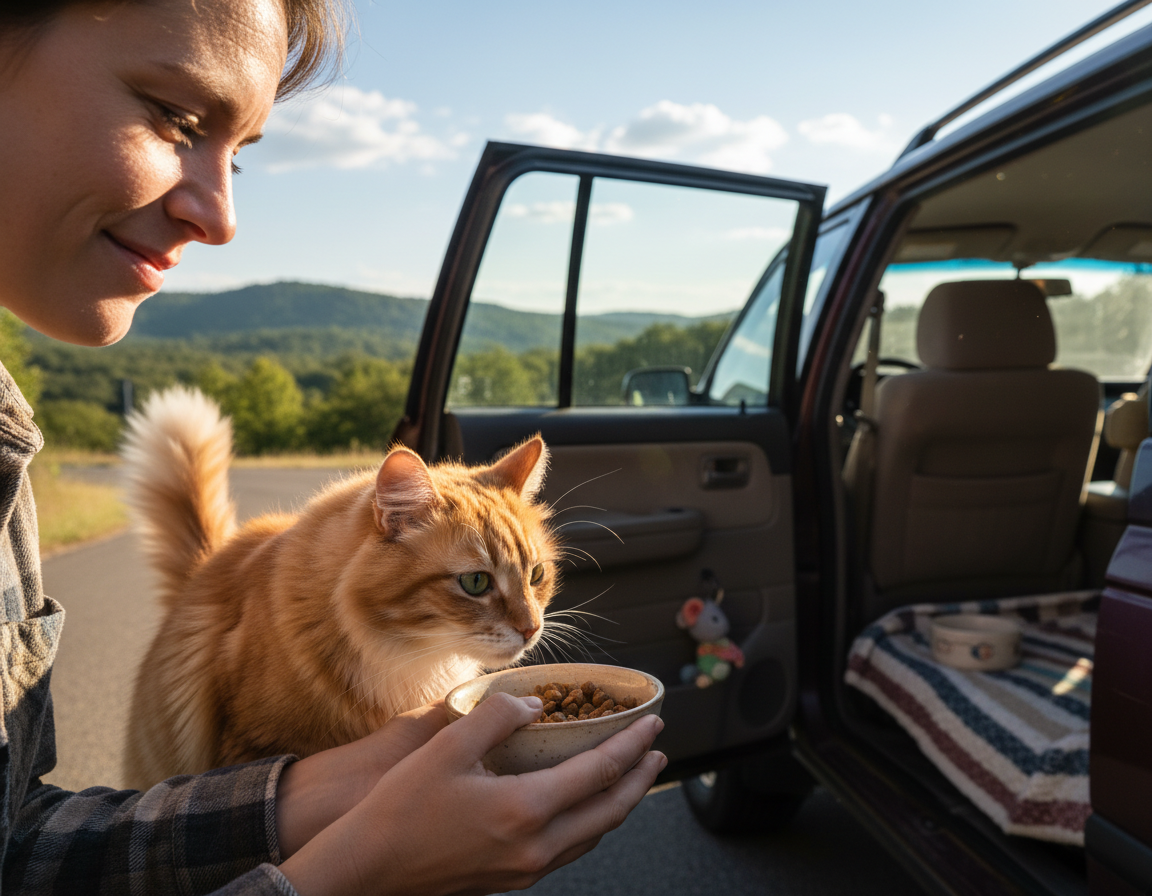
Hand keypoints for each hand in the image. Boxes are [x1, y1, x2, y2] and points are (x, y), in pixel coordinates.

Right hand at [278, 693, 666, 895]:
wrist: (367, 870)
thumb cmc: (400, 809)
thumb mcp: (448, 746)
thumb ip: (498, 717)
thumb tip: (534, 707)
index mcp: (525, 811)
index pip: (600, 772)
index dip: (632, 744)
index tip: (653, 723)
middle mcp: (535, 847)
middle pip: (611, 811)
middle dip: (641, 778)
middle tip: (656, 751)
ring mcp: (525, 869)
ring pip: (593, 836)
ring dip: (620, 803)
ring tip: (630, 776)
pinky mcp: (511, 879)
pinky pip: (569, 849)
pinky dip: (590, 822)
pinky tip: (582, 807)